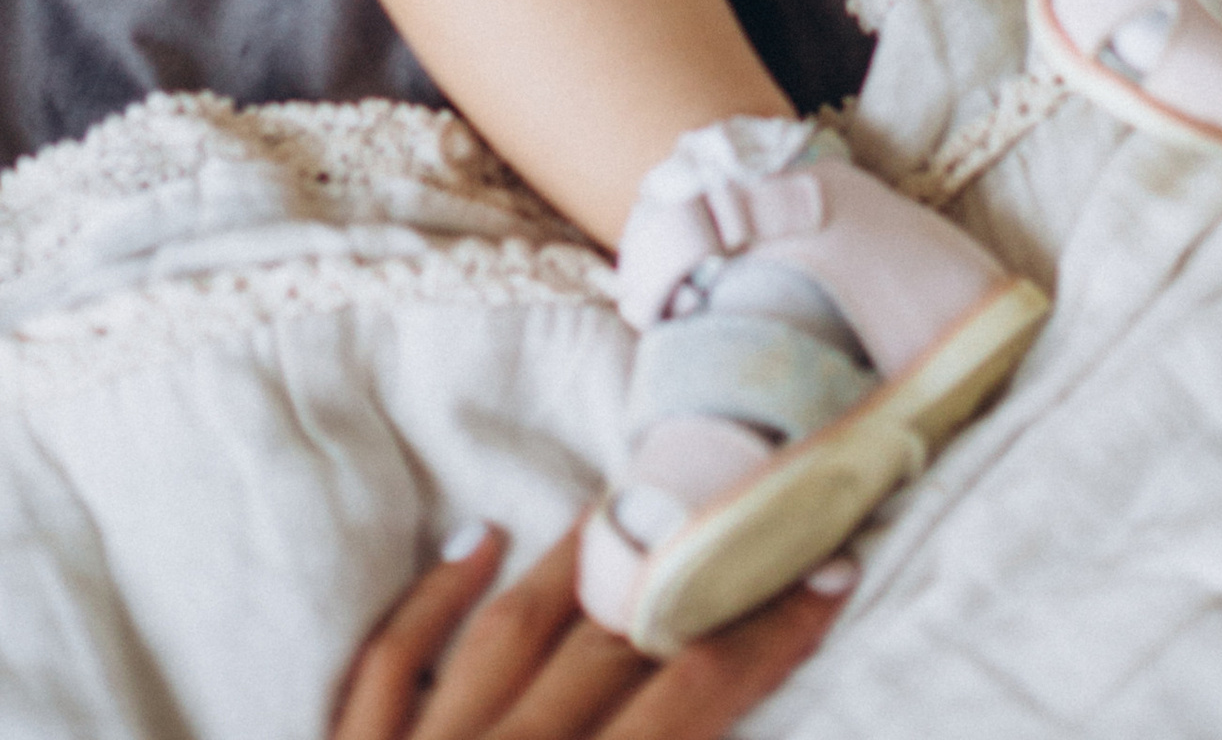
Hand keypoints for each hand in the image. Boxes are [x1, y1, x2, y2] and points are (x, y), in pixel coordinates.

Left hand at [330, 527, 841, 739]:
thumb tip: (711, 734)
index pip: (691, 696)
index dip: (767, 634)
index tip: (830, 576)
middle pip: (610, 644)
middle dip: (689, 575)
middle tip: (751, 513)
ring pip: (506, 627)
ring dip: (573, 560)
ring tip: (627, 503)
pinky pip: (391, 662)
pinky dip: (432, 594)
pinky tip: (478, 540)